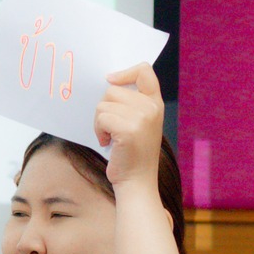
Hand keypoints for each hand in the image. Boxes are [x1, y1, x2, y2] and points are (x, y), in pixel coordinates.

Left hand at [96, 62, 165, 191]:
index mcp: (156, 103)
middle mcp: (152, 108)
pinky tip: (107, 142)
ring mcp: (142, 118)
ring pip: (103, 104)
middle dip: (104, 108)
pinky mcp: (129, 130)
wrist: (137, 181)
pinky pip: (101, 118)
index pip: (144, 71)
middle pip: (112, 90)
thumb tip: (108, 83)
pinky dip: (98, 131)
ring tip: (110, 137)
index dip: (125, 72)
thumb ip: (131, 103)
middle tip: (110, 127)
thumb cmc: (132, 153)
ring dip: (99, 122)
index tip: (110, 80)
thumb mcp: (139, 123)